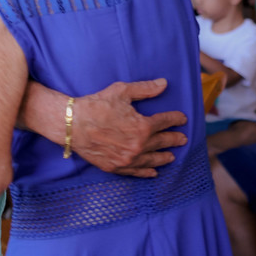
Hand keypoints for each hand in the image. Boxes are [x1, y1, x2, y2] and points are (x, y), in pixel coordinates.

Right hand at [71, 79, 186, 177]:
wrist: (73, 124)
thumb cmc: (96, 105)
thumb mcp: (122, 91)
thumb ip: (145, 89)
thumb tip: (164, 84)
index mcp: (143, 126)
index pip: (165, 122)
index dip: (175, 119)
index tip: (182, 118)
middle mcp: (138, 145)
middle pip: (162, 142)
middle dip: (174, 139)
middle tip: (183, 139)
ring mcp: (128, 158)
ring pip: (152, 159)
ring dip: (164, 157)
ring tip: (172, 156)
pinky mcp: (116, 167)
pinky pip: (136, 171)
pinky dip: (147, 172)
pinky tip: (154, 172)